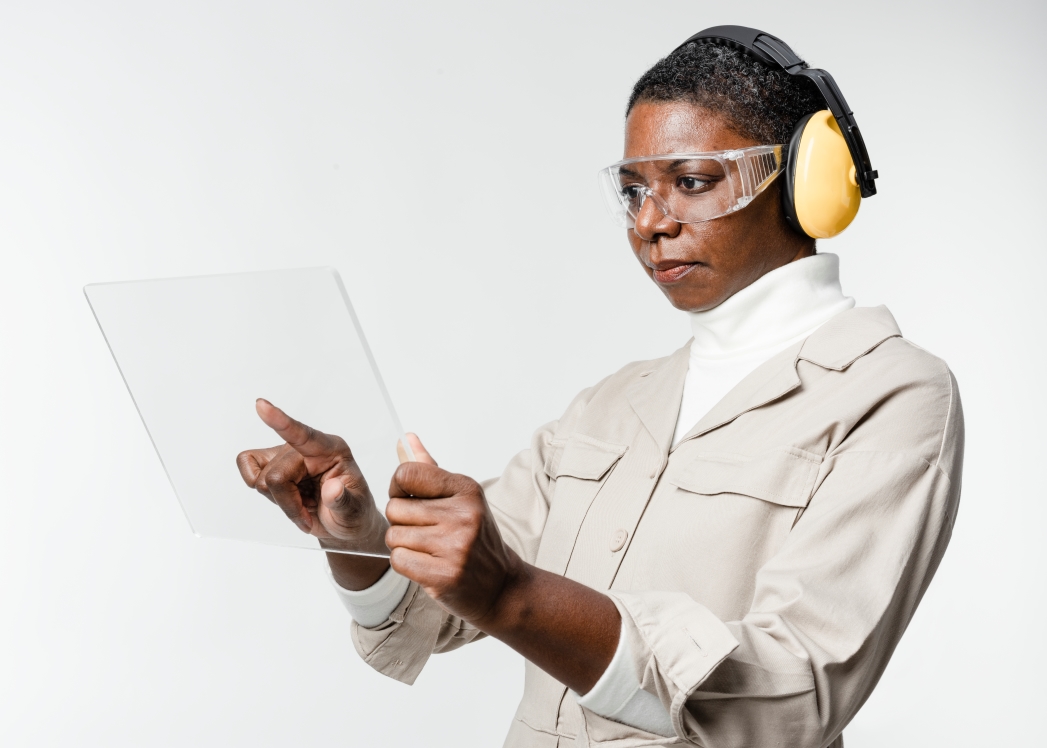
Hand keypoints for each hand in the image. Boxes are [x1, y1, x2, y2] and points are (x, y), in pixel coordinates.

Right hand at [235, 399, 386, 552]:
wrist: (343, 521)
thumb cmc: (352, 511)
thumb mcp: (356, 512)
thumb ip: (344, 502)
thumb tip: (333, 488)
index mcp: (332, 450)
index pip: (304, 435)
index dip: (282, 422)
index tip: (261, 405)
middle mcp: (307, 447)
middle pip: (276, 476)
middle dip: (289, 504)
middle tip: (310, 515)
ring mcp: (286, 454)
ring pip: (261, 481)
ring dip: (282, 503)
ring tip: (304, 505)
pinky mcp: (270, 464)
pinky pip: (249, 472)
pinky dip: (265, 495)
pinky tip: (287, 499)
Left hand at [385, 458, 523, 625]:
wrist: (500, 585)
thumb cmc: (475, 537)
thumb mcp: (459, 498)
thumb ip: (428, 469)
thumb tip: (406, 438)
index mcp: (466, 489)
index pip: (407, 474)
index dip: (398, 488)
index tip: (410, 499)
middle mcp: (463, 515)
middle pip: (394, 508)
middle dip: (401, 521)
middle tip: (425, 531)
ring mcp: (455, 546)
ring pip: (393, 536)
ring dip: (403, 545)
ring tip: (428, 549)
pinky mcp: (444, 575)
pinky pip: (398, 560)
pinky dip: (406, 564)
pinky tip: (428, 565)